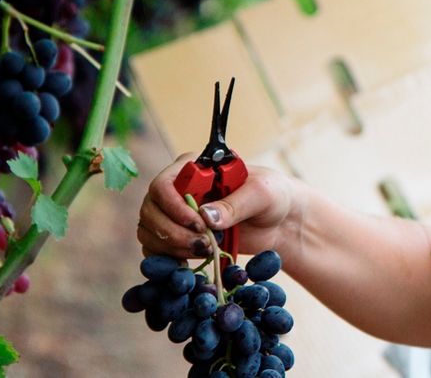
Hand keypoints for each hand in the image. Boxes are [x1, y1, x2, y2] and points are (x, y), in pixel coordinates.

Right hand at [136, 153, 305, 259]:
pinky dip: (167, 259)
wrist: (281, 222)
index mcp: (194, 169)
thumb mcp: (262, 193)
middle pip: (150, 210)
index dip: (174, 207)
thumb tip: (206, 217)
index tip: (199, 225)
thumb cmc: (274, 196)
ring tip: (205, 251)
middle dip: (173, 232)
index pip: (163, 184)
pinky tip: (190, 263)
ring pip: (149, 230)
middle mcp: (179, 189)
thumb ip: (235, 203)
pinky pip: (156, 249)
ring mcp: (176, 214)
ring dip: (172, 246)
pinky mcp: (179, 236)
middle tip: (204, 245)